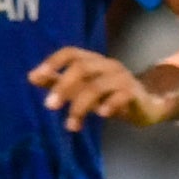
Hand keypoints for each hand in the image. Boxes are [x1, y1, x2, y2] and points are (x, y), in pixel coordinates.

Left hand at [27, 47, 178, 130]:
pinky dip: (110, 104)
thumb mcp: (82, 89)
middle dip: (63, 86)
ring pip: (98, 86)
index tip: (36, 76)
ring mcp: (122, 78)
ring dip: (81, 106)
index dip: (54, 62)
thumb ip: (59, 83)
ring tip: (71, 125)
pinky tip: (101, 115)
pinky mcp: (135, 93)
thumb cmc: (109, 95)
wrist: (147, 104)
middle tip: (49, 106)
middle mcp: (107, 65)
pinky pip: (121, 96)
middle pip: (82, 68)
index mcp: (93, 61)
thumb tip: (31, 77)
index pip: (71, 53)